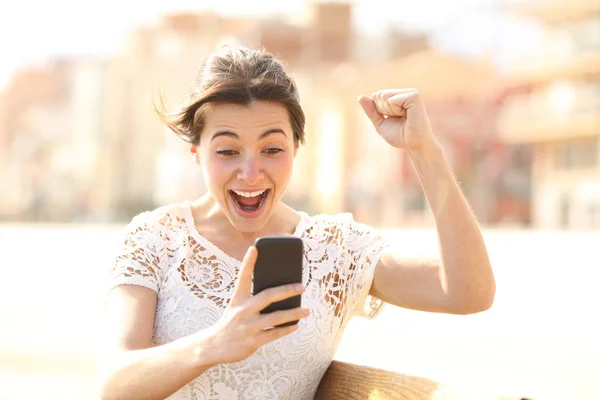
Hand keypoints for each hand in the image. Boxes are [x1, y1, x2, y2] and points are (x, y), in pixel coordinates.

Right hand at [203, 247, 309, 364]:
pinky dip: (286, 329)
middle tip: (301, 287)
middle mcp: (242, 311)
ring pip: (275, 317)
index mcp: (237, 299)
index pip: (243, 277)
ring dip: (294, 313)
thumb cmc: (230, 322)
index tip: (254, 248)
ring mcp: (248, 326)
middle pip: (267, 296)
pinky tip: (295, 325)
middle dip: (286, 290)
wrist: (213, 346)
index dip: (248, 262)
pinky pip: (274, 333)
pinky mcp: (252, 341)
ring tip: (307, 310)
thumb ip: (252, 299)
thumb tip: (279, 294)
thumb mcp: (236, 307)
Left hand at [358, 89, 436, 151]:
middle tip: (398, 119)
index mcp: (397, 96)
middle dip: (383, 110)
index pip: (376, 96)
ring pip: (384, 96)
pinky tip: (407, 115)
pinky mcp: (414, 96)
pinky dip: (396, 110)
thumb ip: (371, 110)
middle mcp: (404, 92)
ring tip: (403, 117)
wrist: (413, 145)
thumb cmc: (400, 136)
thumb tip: (360, 97)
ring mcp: (410, 93)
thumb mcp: (380, 123)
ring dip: (390, 111)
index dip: (379, 110)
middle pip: (379, 94)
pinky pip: (393, 99)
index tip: (393, 119)